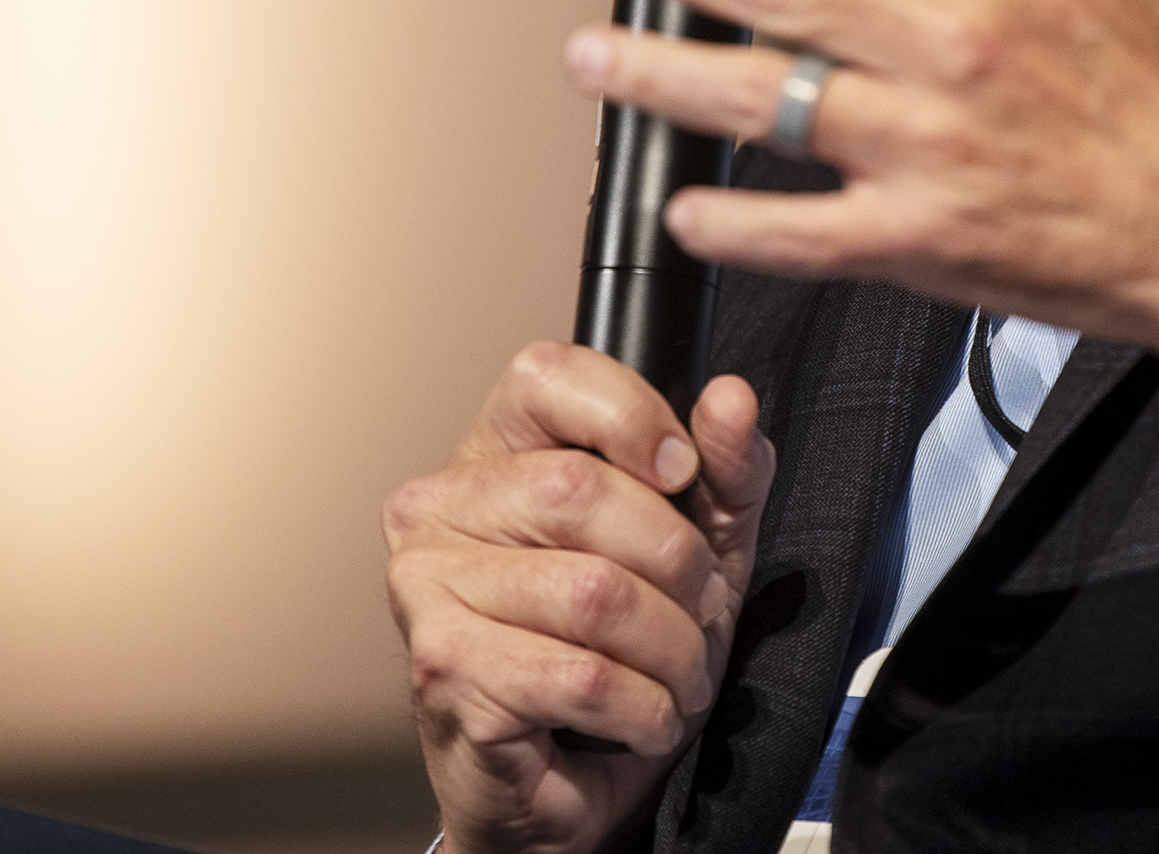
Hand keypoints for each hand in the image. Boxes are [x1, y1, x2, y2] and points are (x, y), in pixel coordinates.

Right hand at [384, 344, 775, 853]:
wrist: (567, 783)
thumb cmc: (618, 648)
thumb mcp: (697, 540)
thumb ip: (723, 466)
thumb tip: (731, 399)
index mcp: (492, 452)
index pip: (548, 375)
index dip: (633, 415)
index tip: (682, 474)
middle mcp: (439, 509)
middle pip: (582, 490)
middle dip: (677, 562)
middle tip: (700, 608)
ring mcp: (428, 590)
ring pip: (592, 592)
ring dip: (671, 649)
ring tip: (680, 673)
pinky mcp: (445, 672)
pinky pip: (579, 675)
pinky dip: (642, 706)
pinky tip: (644, 716)